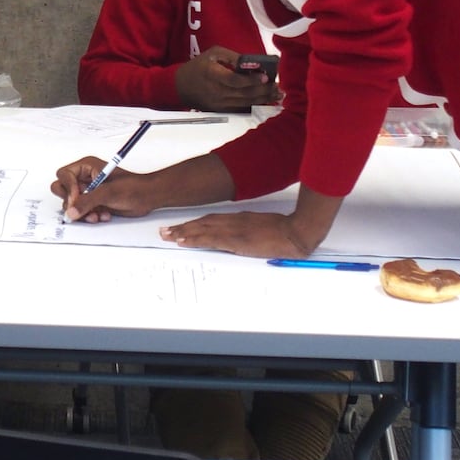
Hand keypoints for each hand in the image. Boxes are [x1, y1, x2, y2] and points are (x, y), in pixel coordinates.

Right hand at [49, 157, 161, 222]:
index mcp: (86, 167)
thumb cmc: (133, 187)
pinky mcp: (93, 202)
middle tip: (82, 209)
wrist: (147, 198)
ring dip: (82, 212)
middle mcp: (84, 178)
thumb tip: (71, 211)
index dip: (68, 188)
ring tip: (96, 215)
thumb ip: (87, 201)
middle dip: (72, 202)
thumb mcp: (108, 193)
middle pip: (62, 189)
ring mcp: (88, 190)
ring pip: (71, 203)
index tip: (76, 199)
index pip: (64, 175)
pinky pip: (81, 211)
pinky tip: (103, 215)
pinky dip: (89, 216)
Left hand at [159, 211, 315, 257]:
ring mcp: (233, 230)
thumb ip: (246, 229)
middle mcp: (232, 222)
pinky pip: (211, 239)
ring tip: (167, 236)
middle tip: (164, 232)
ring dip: (183, 233)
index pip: (209, 220)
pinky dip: (195, 239)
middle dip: (182, 228)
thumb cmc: (282, 230)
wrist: (295, 232)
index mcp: (238, 218)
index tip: (180, 227)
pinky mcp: (237, 240)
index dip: (193, 223)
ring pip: (202, 230)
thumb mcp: (260, 226)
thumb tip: (237, 235)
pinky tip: (184, 241)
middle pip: (201, 223)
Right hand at [175, 45, 280, 111]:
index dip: (251, 80)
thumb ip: (232, 57)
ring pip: (245, 103)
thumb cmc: (198, 67)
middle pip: (244, 94)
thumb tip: (252, 63)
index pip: (235, 80)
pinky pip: (240, 109)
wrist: (180, 86)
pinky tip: (265, 101)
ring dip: (262, 99)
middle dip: (263, 90)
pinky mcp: (220, 110)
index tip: (265, 77)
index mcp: (213, 75)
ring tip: (277, 95)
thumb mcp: (212, 54)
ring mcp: (218, 104)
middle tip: (277, 86)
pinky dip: (254, 105)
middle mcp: (216, 92)